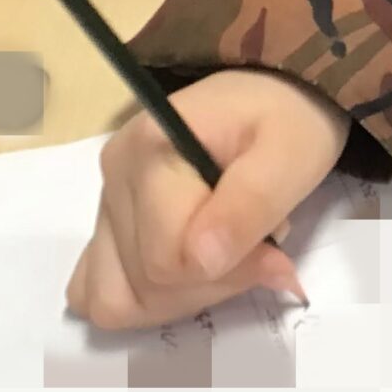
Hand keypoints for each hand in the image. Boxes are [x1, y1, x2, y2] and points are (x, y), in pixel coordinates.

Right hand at [65, 68, 351, 329]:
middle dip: (214, 283)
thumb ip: (252, 203)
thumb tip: (203, 259)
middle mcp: (114, 175)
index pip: (169, 259)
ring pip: (116, 298)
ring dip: (181, 298)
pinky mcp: (108, 221)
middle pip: (144, 282)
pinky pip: (100, 289)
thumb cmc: (289, 120)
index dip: (231, 270)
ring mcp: (105, 200)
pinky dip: (143, 299)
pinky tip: (188, 276)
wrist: (274, 93)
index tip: (275, 251)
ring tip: (226, 259)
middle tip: (260, 249)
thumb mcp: (292, 154)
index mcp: (150, 149)